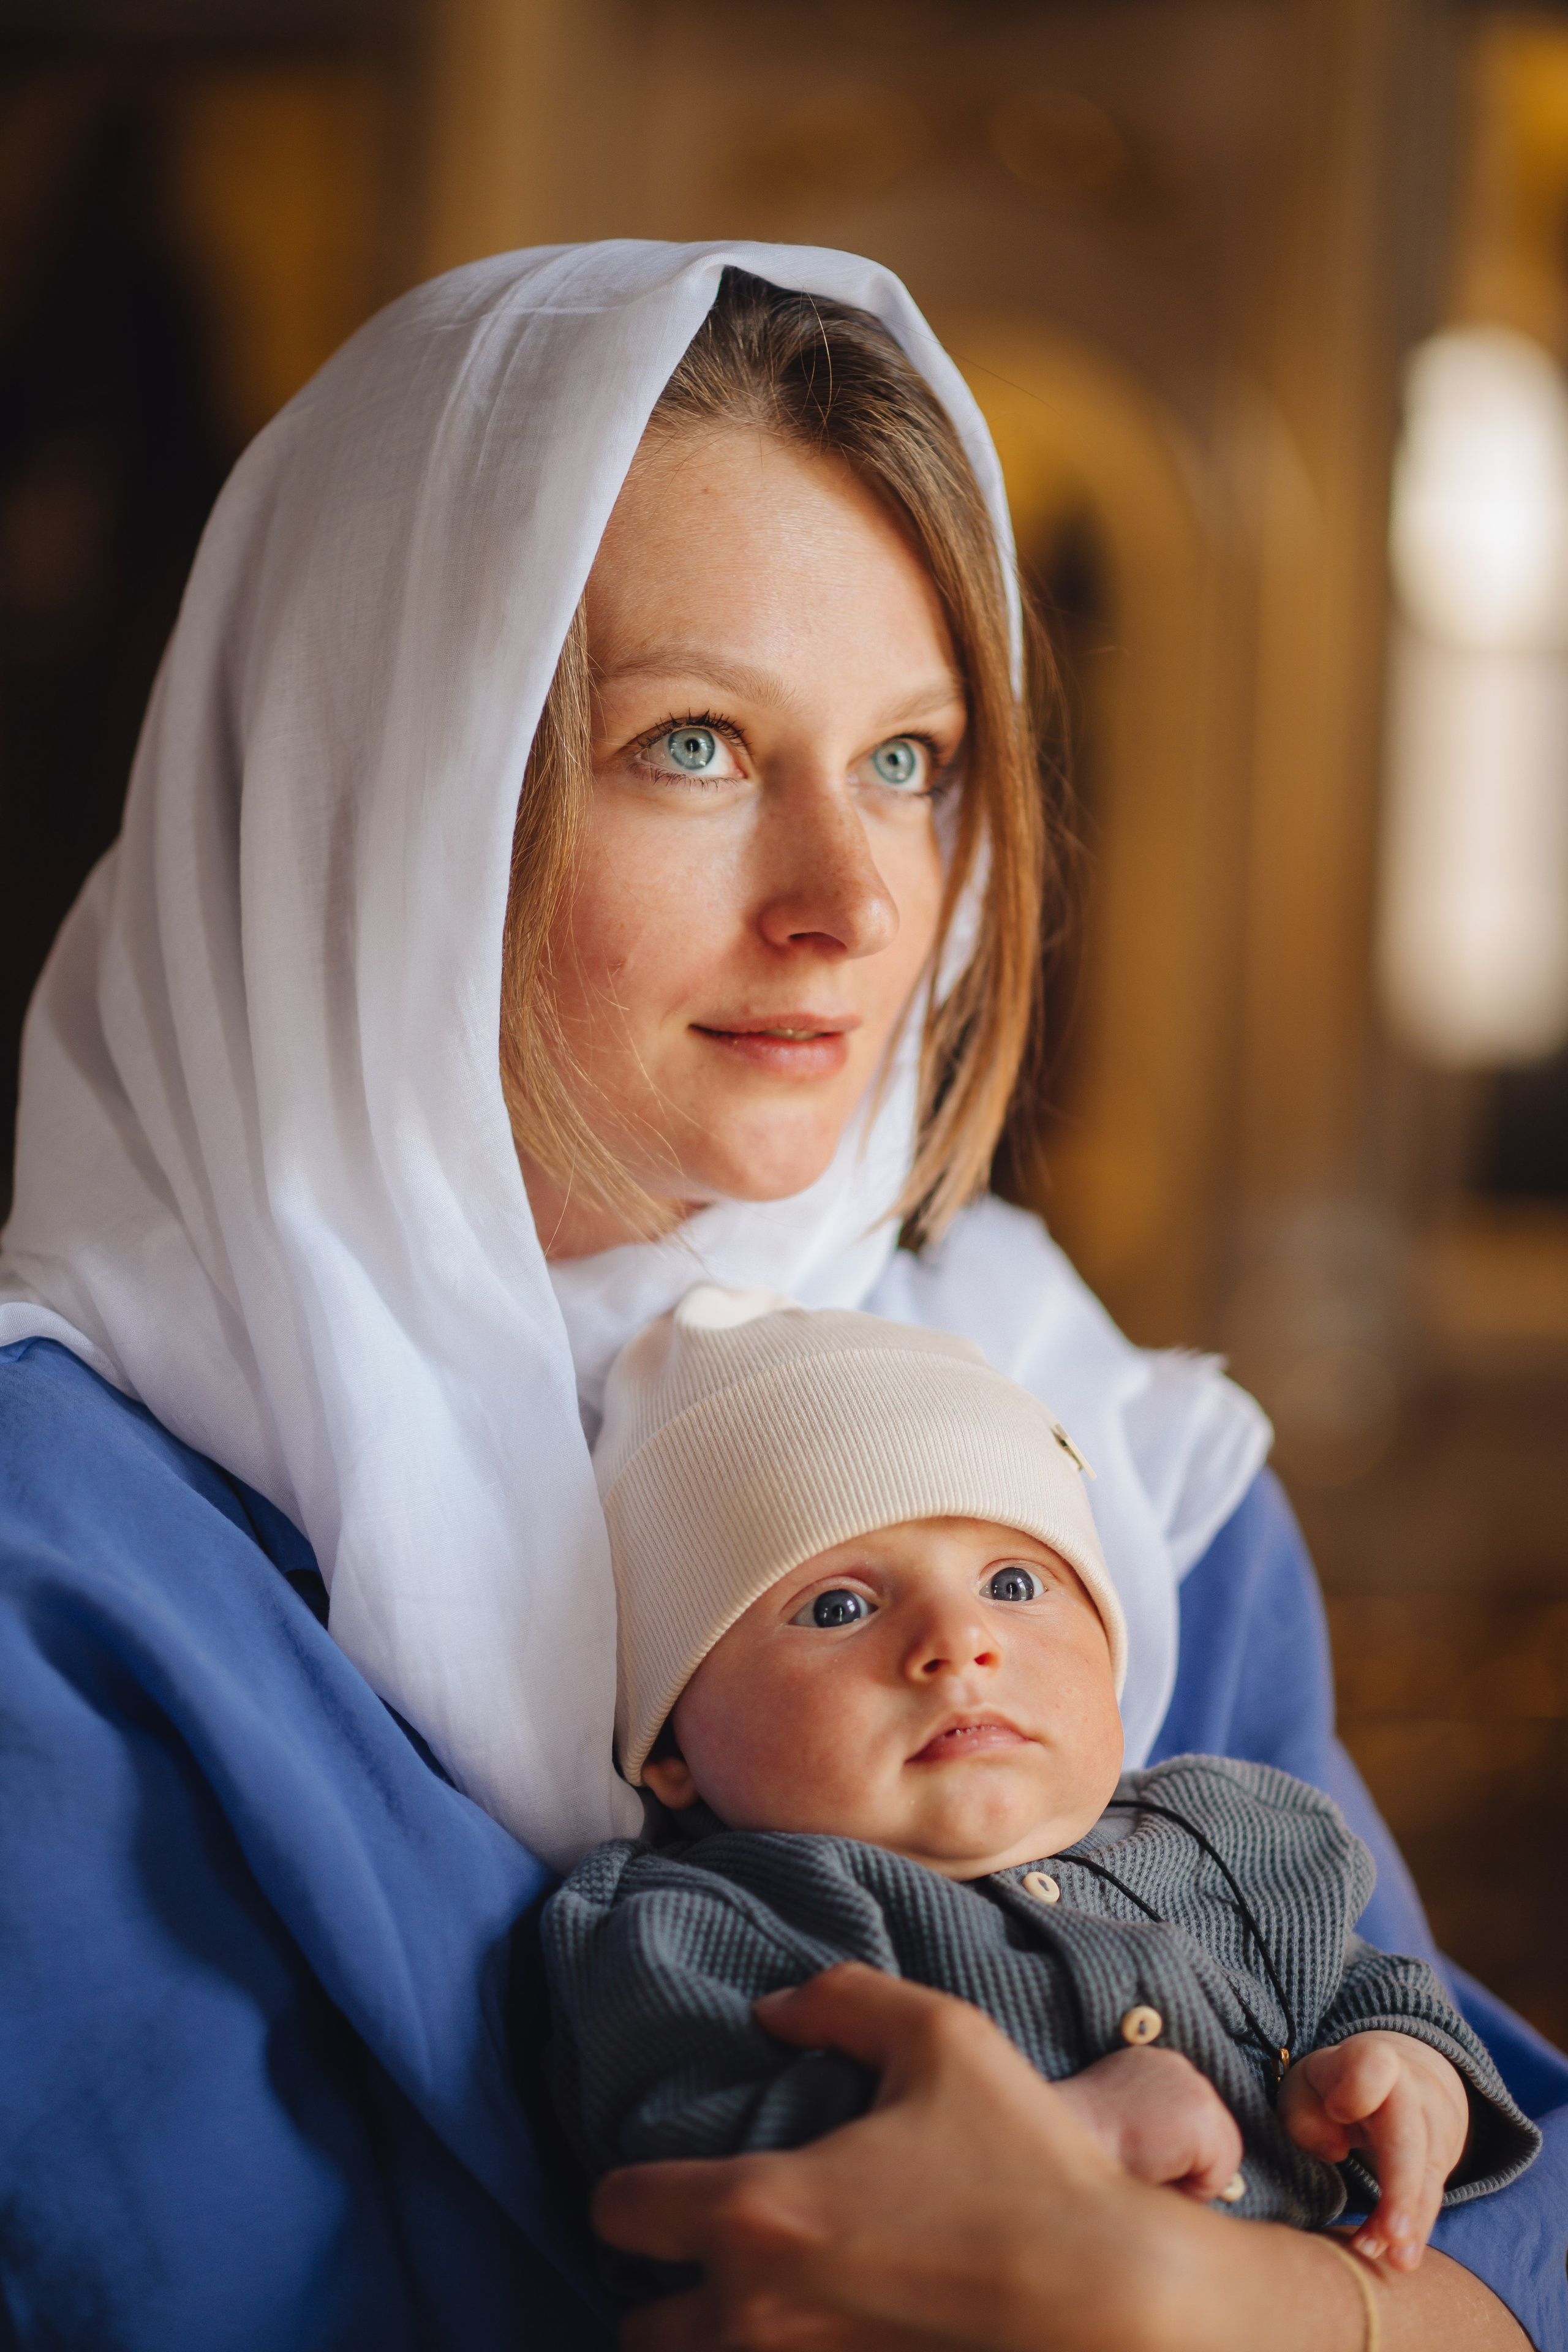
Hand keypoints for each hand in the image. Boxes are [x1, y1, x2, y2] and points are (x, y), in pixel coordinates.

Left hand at [593, 1961, 1196, 2351]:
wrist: (1111, 2298)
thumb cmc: (1027, 2164)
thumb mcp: (943, 2038)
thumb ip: (844, 1998)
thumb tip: (775, 2007)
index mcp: (760, 2212)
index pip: (621, 2211)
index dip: (631, 2190)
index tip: (664, 2182)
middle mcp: (756, 2315)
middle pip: (638, 2329)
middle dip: (664, 2291)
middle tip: (714, 2257)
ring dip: (709, 2338)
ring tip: (761, 2300)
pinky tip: (817, 2329)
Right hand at [1056, 2046, 1243, 2200]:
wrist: (1067, 2138)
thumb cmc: (1080, 2145)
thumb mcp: (1117, 2120)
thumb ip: (1148, 2122)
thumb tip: (1174, 2153)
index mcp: (1150, 2063)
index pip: (1185, 2118)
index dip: (1168, 2150)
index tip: (1134, 2153)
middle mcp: (1177, 2064)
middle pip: (1208, 2137)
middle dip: (1182, 2164)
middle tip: (1139, 2165)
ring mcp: (1194, 2086)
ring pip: (1217, 2158)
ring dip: (1185, 2177)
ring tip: (1143, 2169)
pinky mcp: (1203, 2116)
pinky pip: (1218, 2176)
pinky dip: (1192, 2191)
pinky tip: (1153, 2172)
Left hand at [1278, 2032, 1469, 2270]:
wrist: (1398, 2077)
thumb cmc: (1334, 2087)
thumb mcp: (1306, 2088)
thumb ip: (1304, 2115)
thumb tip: (1333, 2149)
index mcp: (1368, 2060)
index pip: (1374, 2064)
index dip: (1360, 2088)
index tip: (1338, 2111)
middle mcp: (1411, 2089)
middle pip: (1409, 2135)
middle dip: (1401, 2187)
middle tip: (1391, 2233)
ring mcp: (1435, 2124)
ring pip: (1427, 2175)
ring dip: (1410, 2222)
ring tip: (1395, 2258)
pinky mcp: (1445, 2159)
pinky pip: (1431, 2197)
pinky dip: (1414, 2229)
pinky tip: (1398, 2255)